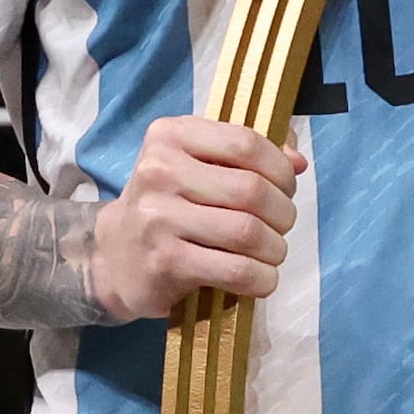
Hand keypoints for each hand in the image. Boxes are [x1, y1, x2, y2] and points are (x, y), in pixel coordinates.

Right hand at [88, 116, 298, 319]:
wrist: (116, 256)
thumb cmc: (171, 204)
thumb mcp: (201, 164)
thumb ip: (250, 154)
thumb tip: (297, 161)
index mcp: (171, 135)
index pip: (246, 143)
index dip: (280, 170)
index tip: (285, 188)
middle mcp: (159, 171)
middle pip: (252, 190)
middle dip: (283, 213)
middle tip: (280, 226)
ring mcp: (158, 217)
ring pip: (248, 231)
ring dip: (275, 248)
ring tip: (270, 252)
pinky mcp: (165, 261)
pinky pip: (236, 269)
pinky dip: (262, 277)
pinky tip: (260, 278)